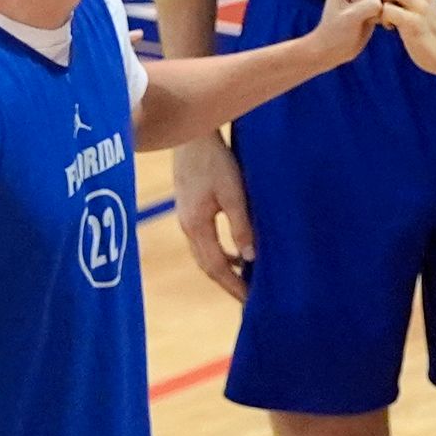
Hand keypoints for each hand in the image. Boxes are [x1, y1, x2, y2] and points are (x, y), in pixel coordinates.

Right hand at [169, 132, 254, 301]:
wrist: (191, 134)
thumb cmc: (214, 159)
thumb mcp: (233, 192)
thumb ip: (240, 225)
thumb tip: (249, 258)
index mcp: (196, 225)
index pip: (216, 267)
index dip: (233, 286)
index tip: (250, 302)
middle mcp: (187, 226)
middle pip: (207, 266)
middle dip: (227, 284)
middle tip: (248, 300)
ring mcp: (185, 218)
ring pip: (204, 255)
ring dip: (223, 270)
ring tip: (244, 282)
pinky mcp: (189, 209)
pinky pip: (204, 242)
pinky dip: (220, 253)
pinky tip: (235, 254)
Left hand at [312, 0, 386, 64]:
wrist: (335, 47)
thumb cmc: (337, 34)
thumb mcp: (351, 19)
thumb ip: (369, 5)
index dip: (366, 3)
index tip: (351, 14)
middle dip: (375, 5)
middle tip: (360, 17)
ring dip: (381, 10)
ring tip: (366, 19)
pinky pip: (391, 0)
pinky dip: (385, 13)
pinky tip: (372, 21)